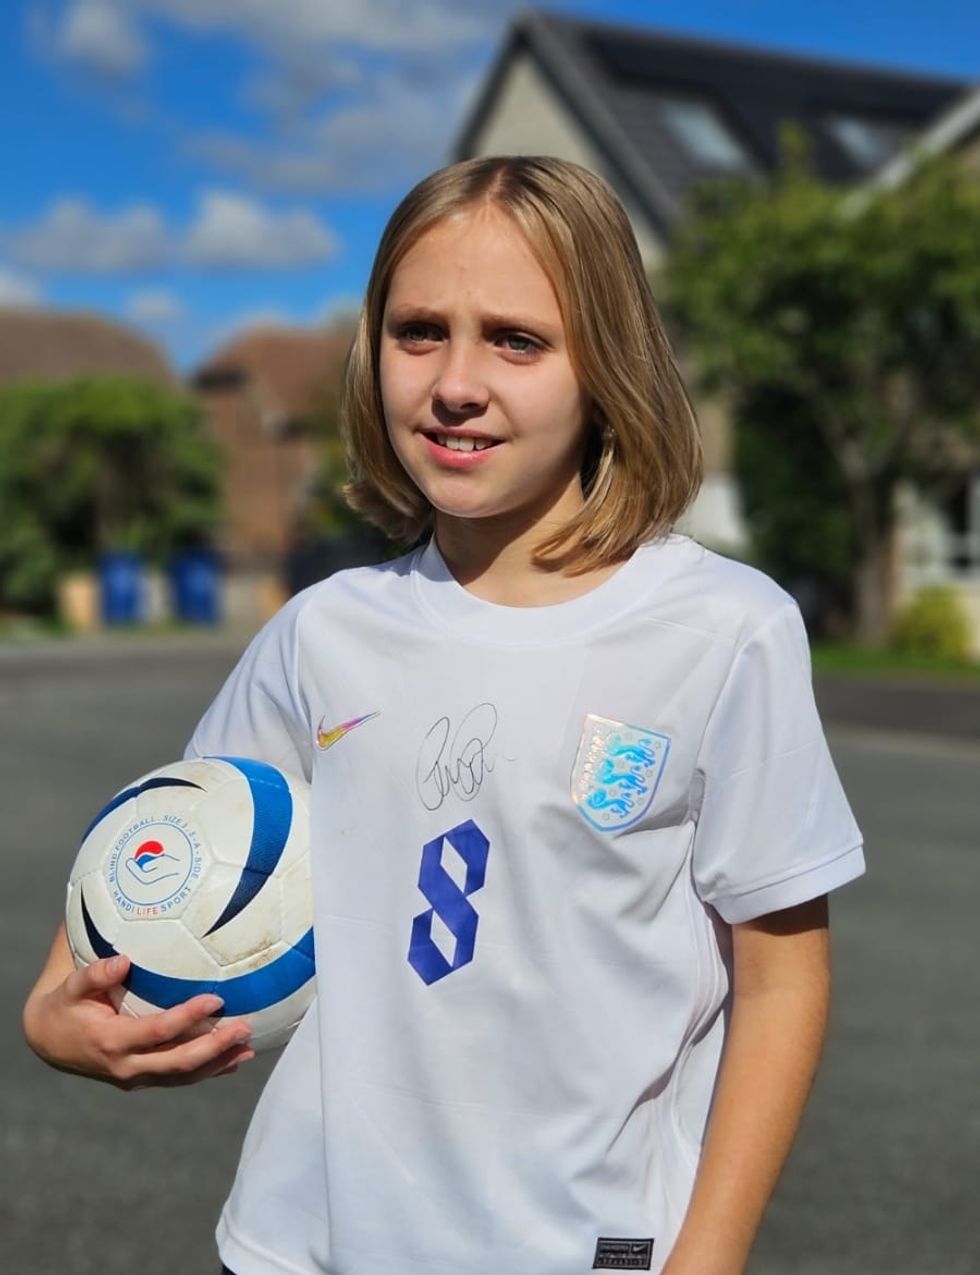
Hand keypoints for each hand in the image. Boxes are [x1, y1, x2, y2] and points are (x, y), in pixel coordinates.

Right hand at [23, 950, 254, 1089]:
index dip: (188, 1018)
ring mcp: (136, 1077)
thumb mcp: (70, 988)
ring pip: (183, 1076)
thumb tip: (123, 960)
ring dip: (218, 1063)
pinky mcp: (142, 1079)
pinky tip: (233, 1061)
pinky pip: (179, 1078)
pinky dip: (207, 1071)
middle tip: (244, 1027)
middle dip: (214, 1047)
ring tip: (249, 1048)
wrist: (48, 1042)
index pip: (158, 1032)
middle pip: (179, 1062)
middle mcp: (126, 1066)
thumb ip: (94, 974)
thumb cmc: (64, 1005)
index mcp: (111, 1041)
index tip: (215, 1000)